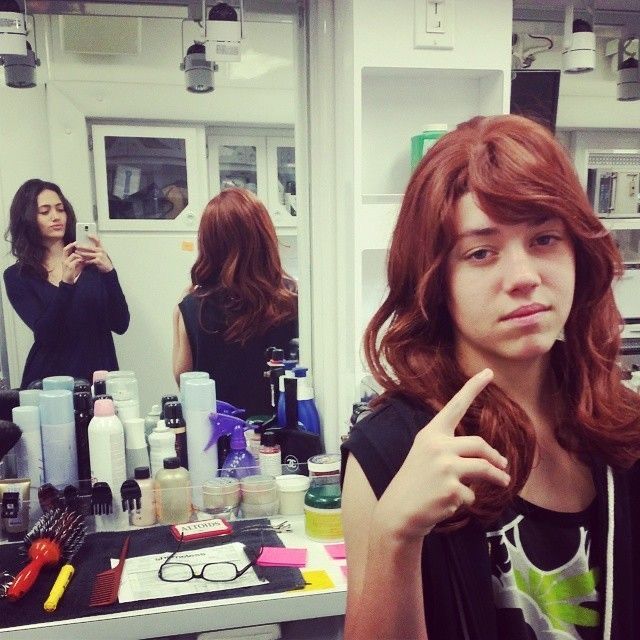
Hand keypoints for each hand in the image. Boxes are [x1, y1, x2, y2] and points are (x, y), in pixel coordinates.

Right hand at [61, 242, 84, 284]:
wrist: (69, 282)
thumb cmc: (73, 273)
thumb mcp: (77, 265)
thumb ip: (80, 260)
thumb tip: (86, 256)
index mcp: (64, 259)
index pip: (65, 249)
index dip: (70, 245)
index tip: (76, 242)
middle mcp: (64, 260)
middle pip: (65, 249)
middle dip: (72, 245)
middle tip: (78, 243)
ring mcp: (66, 263)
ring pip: (73, 255)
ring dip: (80, 254)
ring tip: (85, 254)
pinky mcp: (70, 267)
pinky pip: (76, 261)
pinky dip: (81, 260)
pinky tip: (85, 260)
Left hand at [74, 234, 112, 272]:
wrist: (108, 268)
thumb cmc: (104, 261)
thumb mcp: (101, 254)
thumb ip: (96, 250)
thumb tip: (86, 248)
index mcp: (101, 248)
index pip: (98, 240)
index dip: (93, 237)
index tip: (88, 235)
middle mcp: (101, 251)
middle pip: (90, 247)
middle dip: (82, 246)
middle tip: (77, 246)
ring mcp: (99, 255)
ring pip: (88, 254)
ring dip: (81, 253)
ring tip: (77, 253)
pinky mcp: (98, 261)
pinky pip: (89, 260)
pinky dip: (85, 260)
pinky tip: (81, 260)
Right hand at [376, 369, 509, 539]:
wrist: (398, 512)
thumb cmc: (414, 482)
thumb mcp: (425, 454)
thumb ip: (450, 447)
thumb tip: (488, 456)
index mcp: (431, 433)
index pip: (455, 406)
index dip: (472, 387)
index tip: (488, 372)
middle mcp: (437, 446)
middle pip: (481, 444)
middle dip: (496, 457)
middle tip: (504, 466)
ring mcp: (444, 467)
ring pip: (484, 468)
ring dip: (497, 477)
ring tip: (503, 482)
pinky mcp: (451, 489)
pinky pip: (473, 493)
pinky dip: (468, 500)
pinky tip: (452, 503)